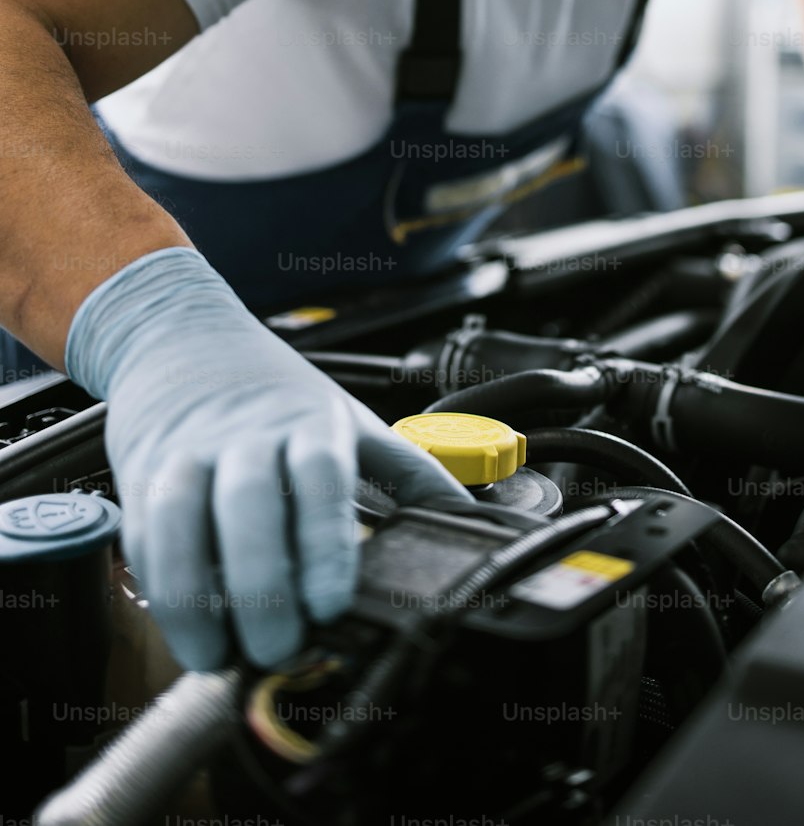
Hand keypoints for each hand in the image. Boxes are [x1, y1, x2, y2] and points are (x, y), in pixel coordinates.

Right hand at [66, 247, 469, 671]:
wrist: (182, 335)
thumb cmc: (276, 390)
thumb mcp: (348, 418)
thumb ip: (406, 470)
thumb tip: (474, 522)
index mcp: (308, 422)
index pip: (320, 476)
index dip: (325, 542)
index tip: (332, 605)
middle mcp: (246, 434)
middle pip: (250, 503)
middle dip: (262, 584)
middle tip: (279, 648)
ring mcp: (188, 452)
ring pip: (182, 518)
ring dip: (194, 595)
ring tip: (216, 656)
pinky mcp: (141, 473)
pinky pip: (144, 531)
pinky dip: (158, 585)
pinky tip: (182, 626)